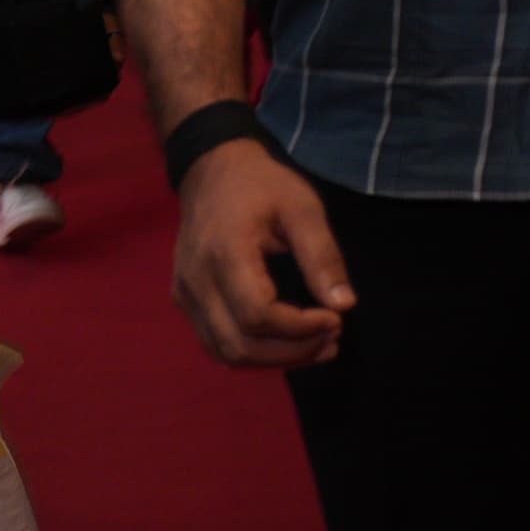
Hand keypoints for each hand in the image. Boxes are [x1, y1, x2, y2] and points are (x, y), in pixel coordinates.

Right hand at [174, 141, 354, 369]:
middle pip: (238, 344)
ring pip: (224, 351)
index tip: (337, 318)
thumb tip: (344, 305)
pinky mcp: (185, 300)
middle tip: (333, 339)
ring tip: (318, 347)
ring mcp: (185, 294)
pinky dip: (253, 351)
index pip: (257, 315)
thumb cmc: (262, 185)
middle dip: (291, 352)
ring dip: (273, 359)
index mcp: (225, 253)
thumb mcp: (303, 207)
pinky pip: (216, 341)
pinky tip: (288, 343)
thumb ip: (322, 255)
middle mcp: (195, 281)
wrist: (212, 171)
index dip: (299, 328)